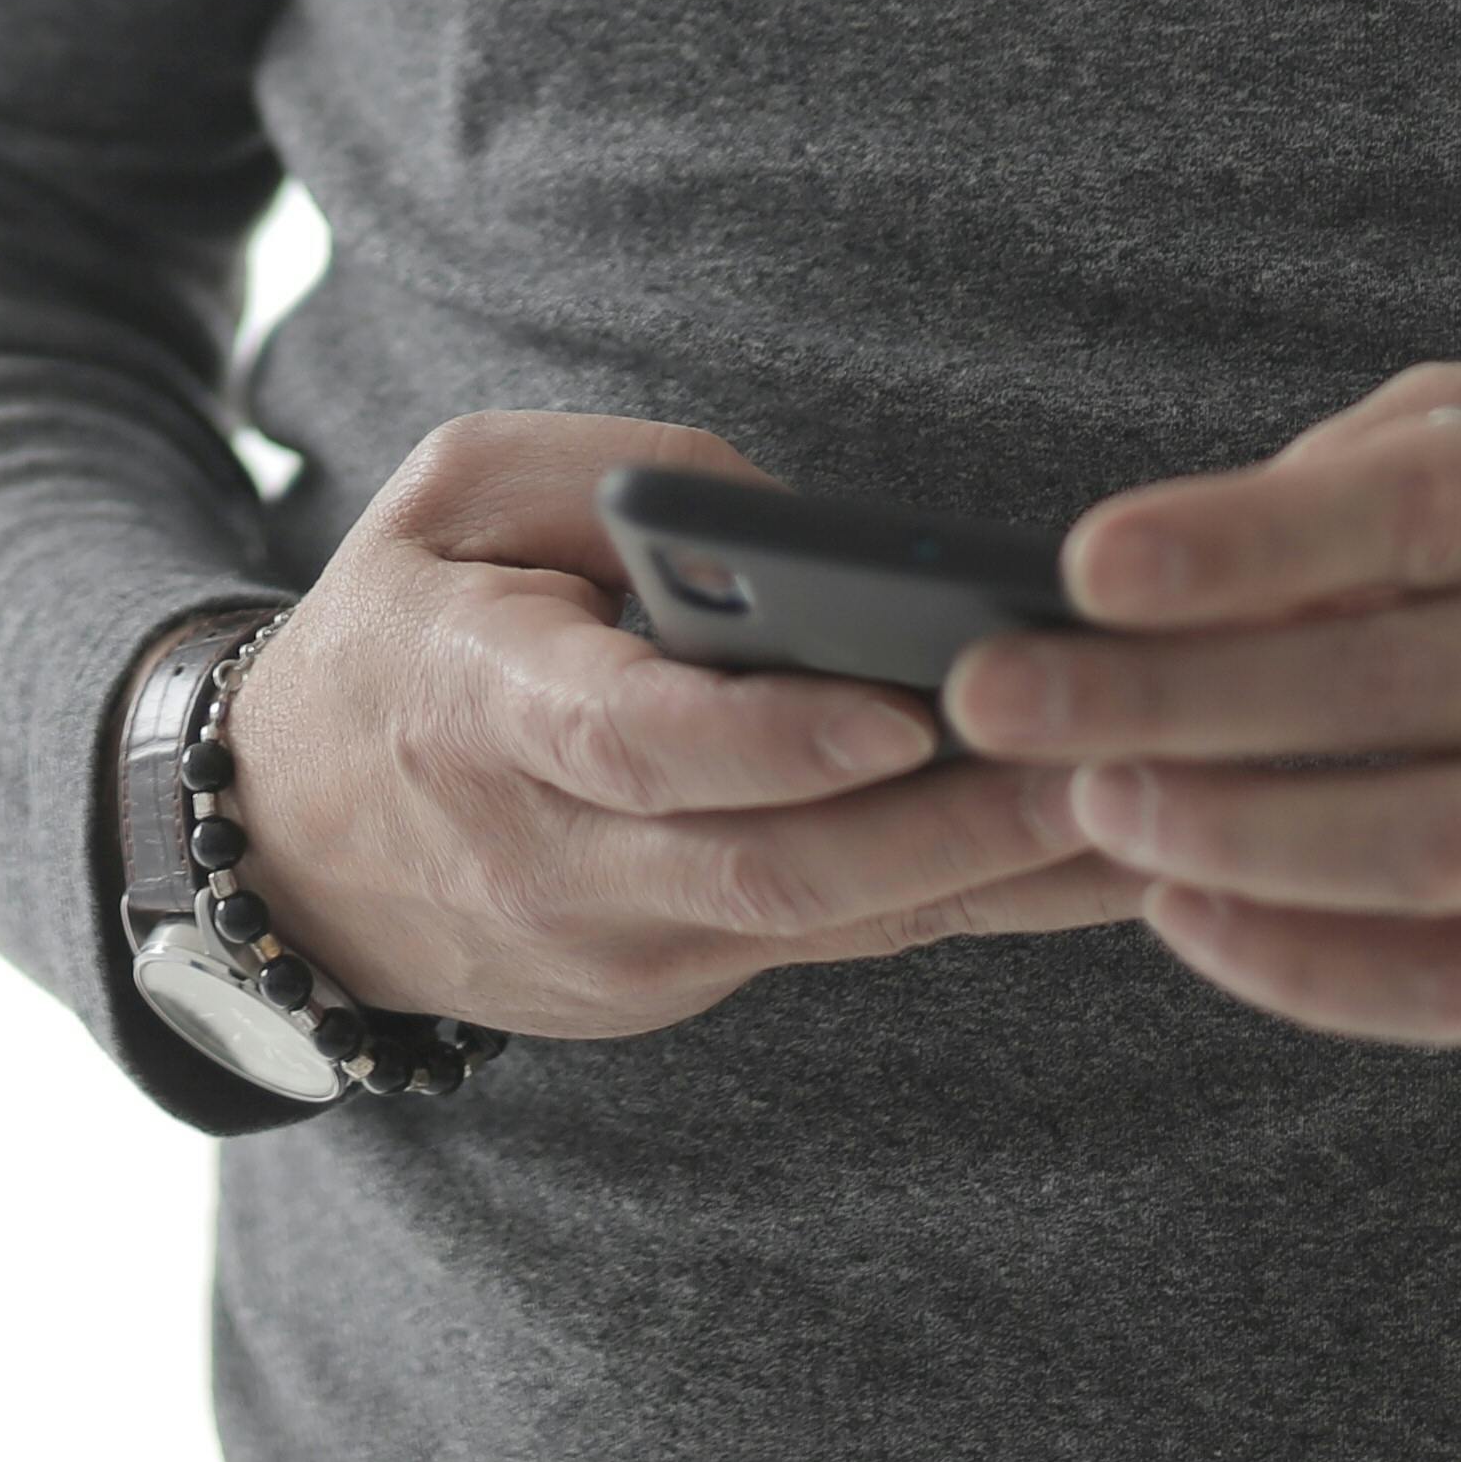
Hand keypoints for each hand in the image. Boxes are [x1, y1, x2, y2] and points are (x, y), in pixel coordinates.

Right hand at [212, 415, 1148, 1041]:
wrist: (297, 841)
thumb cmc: (405, 623)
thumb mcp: (456, 492)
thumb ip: (615, 477)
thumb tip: (800, 522)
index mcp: (481, 708)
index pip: (634, 747)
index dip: (766, 742)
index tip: (897, 716)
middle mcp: (558, 856)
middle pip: (774, 868)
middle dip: (948, 829)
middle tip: (1106, 771)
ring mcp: (625, 948)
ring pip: (836, 923)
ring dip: (1004, 880)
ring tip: (1164, 814)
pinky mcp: (684, 984)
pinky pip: (847, 940)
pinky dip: (975, 899)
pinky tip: (1113, 857)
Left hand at [934, 361, 1460, 1046]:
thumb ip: (1346, 483)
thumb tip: (1157, 581)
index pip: (1434, 508)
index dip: (1256, 539)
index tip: (1089, 566)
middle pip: (1412, 684)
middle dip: (1186, 700)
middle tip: (1010, 702)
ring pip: (1444, 845)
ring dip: (1243, 836)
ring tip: (1093, 805)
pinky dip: (1312, 965)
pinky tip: (1185, 914)